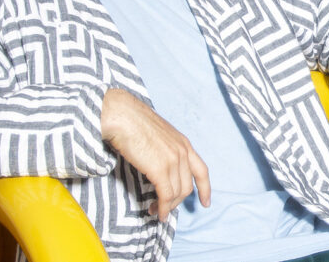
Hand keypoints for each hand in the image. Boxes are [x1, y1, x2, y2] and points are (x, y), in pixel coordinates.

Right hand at [101, 88, 210, 221]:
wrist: (122, 115)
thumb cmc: (133, 122)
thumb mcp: (158, 134)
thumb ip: (165, 149)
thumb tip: (159, 166)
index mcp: (183, 142)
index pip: (201, 170)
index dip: (205, 188)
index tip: (205, 202)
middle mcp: (182, 151)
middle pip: (187, 186)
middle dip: (177, 202)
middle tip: (165, 209)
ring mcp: (173, 160)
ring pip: (177, 193)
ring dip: (167, 207)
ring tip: (156, 211)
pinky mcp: (160, 169)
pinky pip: (166, 195)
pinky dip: (163, 208)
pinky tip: (157, 213)